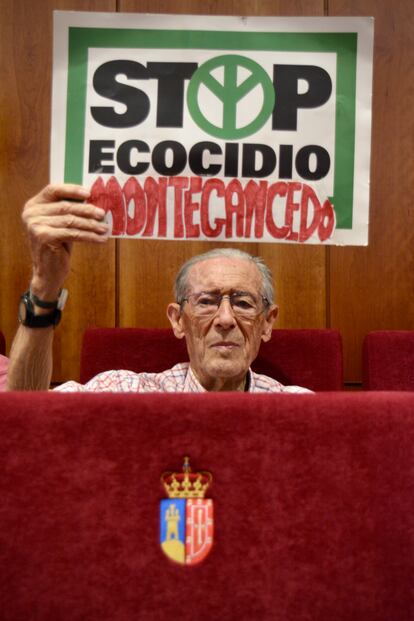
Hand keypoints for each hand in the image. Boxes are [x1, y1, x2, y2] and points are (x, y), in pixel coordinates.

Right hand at [22, 183, 108, 298]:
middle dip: (87, 210)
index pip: (53, 190)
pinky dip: (89, 236)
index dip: (72, 190)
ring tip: (104, 228)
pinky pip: (73, 234)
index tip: (89, 193)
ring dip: (91, 225)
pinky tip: (100, 239)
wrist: (47, 272)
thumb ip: (68, 212)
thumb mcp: (60, 225)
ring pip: (71, 221)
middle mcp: (31, 213)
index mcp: (33, 205)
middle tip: (102, 214)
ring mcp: (36, 225)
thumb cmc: (56, 246)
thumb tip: (93, 201)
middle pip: (65, 207)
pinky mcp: (44, 237)